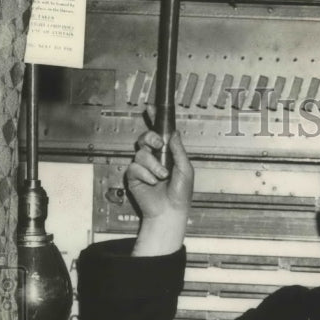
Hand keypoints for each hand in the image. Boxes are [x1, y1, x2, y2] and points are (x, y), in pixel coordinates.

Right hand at [127, 130, 193, 255]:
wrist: (170, 211)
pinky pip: (135, 167)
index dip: (154, 120)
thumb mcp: (186, 169)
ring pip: (141, 152)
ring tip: (162, 176)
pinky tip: (152, 182)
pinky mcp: (134, 176)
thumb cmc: (180, 194)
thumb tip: (174, 133)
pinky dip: (145, 174)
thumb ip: (179, 150)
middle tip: (158, 145)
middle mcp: (154, 158)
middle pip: (145, 137)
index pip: (158, 133)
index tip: (151, 108)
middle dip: (151, 137)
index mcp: (167, 154)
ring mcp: (143, 167)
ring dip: (153, 165)